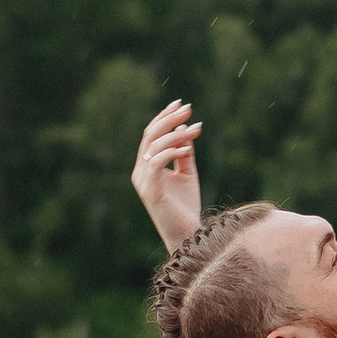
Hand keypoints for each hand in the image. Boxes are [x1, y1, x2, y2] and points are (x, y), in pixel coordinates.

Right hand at [132, 98, 202, 248]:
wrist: (186, 234)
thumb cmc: (185, 207)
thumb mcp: (187, 174)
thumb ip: (184, 152)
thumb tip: (184, 127)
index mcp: (146, 166)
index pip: (151, 135)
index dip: (164, 117)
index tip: (180, 104)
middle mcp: (141, 171)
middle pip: (150, 136)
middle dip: (169, 119)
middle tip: (188, 108)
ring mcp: (143, 181)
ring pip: (154, 146)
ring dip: (176, 134)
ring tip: (196, 128)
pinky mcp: (151, 191)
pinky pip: (157, 163)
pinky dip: (172, 152)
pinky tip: (188, 148)